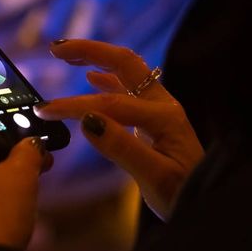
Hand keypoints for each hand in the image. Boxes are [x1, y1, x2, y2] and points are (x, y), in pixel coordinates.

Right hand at [35, 39, 203, 219]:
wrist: (206, 202)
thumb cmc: (183, 194)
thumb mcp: (154, 178)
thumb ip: (122, 148)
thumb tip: (88, 121)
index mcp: (163, 117)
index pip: (110, 103)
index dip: (74, 104)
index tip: (45, 109)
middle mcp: (161, 105)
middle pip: (124, 63)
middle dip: (89, 51)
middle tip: (56, 49)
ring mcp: (158, 108)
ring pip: (125, 71)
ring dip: (96, 58)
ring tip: (66, 54)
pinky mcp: (152, 117)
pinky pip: (127, 87)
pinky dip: (105, 77)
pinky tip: (90, 76)